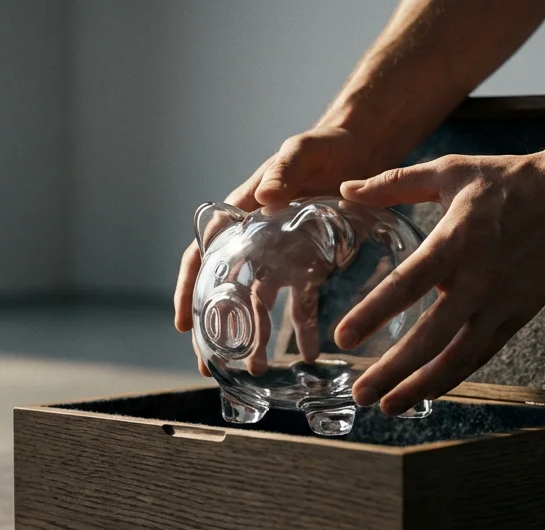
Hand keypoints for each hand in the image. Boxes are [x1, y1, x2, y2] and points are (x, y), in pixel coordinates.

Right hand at [174, 126, 387, 375]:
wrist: (360, 150)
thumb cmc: (322, 146)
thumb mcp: (299, 152)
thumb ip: (282, 172)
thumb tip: (267, 195)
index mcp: (241, 213)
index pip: (203, 254)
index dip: (189, 290)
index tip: (185, 324)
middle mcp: (255, 239)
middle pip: (225, 289)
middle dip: (217, 329)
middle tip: (208, 367)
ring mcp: (280, 254)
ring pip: (258, 302)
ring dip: (255, 336)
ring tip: (255, 369)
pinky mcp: (309, 263)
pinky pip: (300, 300)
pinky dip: (301, 327)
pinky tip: (308, 351)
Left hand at [335, 150, 544, 415]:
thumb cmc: (509, 179)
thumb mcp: (450, 171)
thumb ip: (394, 183)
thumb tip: (346, 188)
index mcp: (455, 240)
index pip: (406, 285)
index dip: (373, 314)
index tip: (343, 339)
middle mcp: (478, 278)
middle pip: (430, 337)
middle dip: (392, 370)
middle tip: (361, 393)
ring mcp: (502, 302)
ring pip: (458, 356)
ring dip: (422, 386)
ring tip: (388, 405)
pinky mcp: (519, 315)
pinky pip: (482, 354)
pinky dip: (454, 376)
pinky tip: (428, 390)